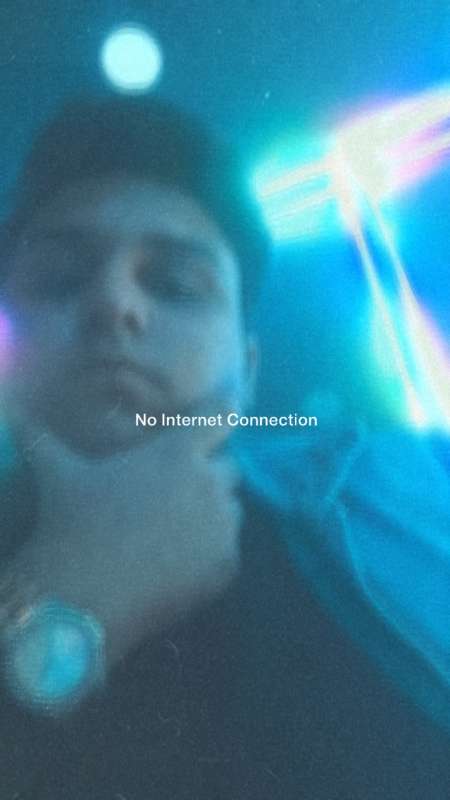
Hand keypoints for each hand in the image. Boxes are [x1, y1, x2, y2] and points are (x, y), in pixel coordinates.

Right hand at [11, 413, 241, 666]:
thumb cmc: (73, 524)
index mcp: (176, 454)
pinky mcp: (226, 565)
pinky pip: (229, 549)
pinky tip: (179, 562)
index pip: (219, 417)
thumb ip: (42, 440)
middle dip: (210, 474)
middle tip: (177, 490)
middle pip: (229, 467)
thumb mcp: (58, 475)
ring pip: (232, 509)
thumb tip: (13, 414)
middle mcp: (208, 484)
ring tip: (176, 529)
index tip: (229, 406)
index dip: (224, 411)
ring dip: (214, 513)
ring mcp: (222, 526)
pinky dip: (212, 552)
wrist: (82, 598)